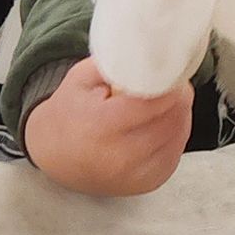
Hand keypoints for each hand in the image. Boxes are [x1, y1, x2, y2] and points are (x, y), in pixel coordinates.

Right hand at [22, 57, 192, 196]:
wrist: (54, 157)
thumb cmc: (69, 113)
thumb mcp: (81, 78)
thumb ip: (115, 63)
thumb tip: (151, 50)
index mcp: (102, 126)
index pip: (154, 102)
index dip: (169, 84)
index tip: (172, 72)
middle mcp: (120, 156)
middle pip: (172, 118)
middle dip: (178, 97)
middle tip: (172, 83)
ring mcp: (135, 175)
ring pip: (179, 134)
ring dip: (180, 114)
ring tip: (167, 101)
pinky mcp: (147, 184)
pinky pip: (176, 153)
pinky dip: (176, 135)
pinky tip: (163, 123)